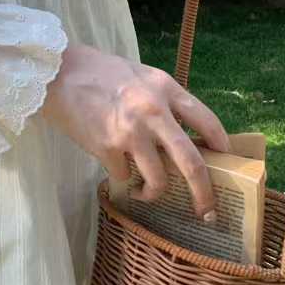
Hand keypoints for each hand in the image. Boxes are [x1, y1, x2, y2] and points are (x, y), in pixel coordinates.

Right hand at [40, 46, 229, 218]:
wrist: (58, 73)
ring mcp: (130, 132)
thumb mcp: (143, 76)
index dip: (223, 147)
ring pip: (158, 180)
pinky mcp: (106, 147)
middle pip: (191, 163)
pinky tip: (114, 168)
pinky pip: (123, 177)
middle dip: (204, 194)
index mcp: (166, 89)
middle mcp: (153, 112)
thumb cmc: (101, 73)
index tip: (226, 163)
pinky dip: (122, 179)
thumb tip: (186, 136)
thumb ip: (165, 101)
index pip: (208, 122)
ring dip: (154, 193)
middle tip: (207, 211)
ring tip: (146, 193)